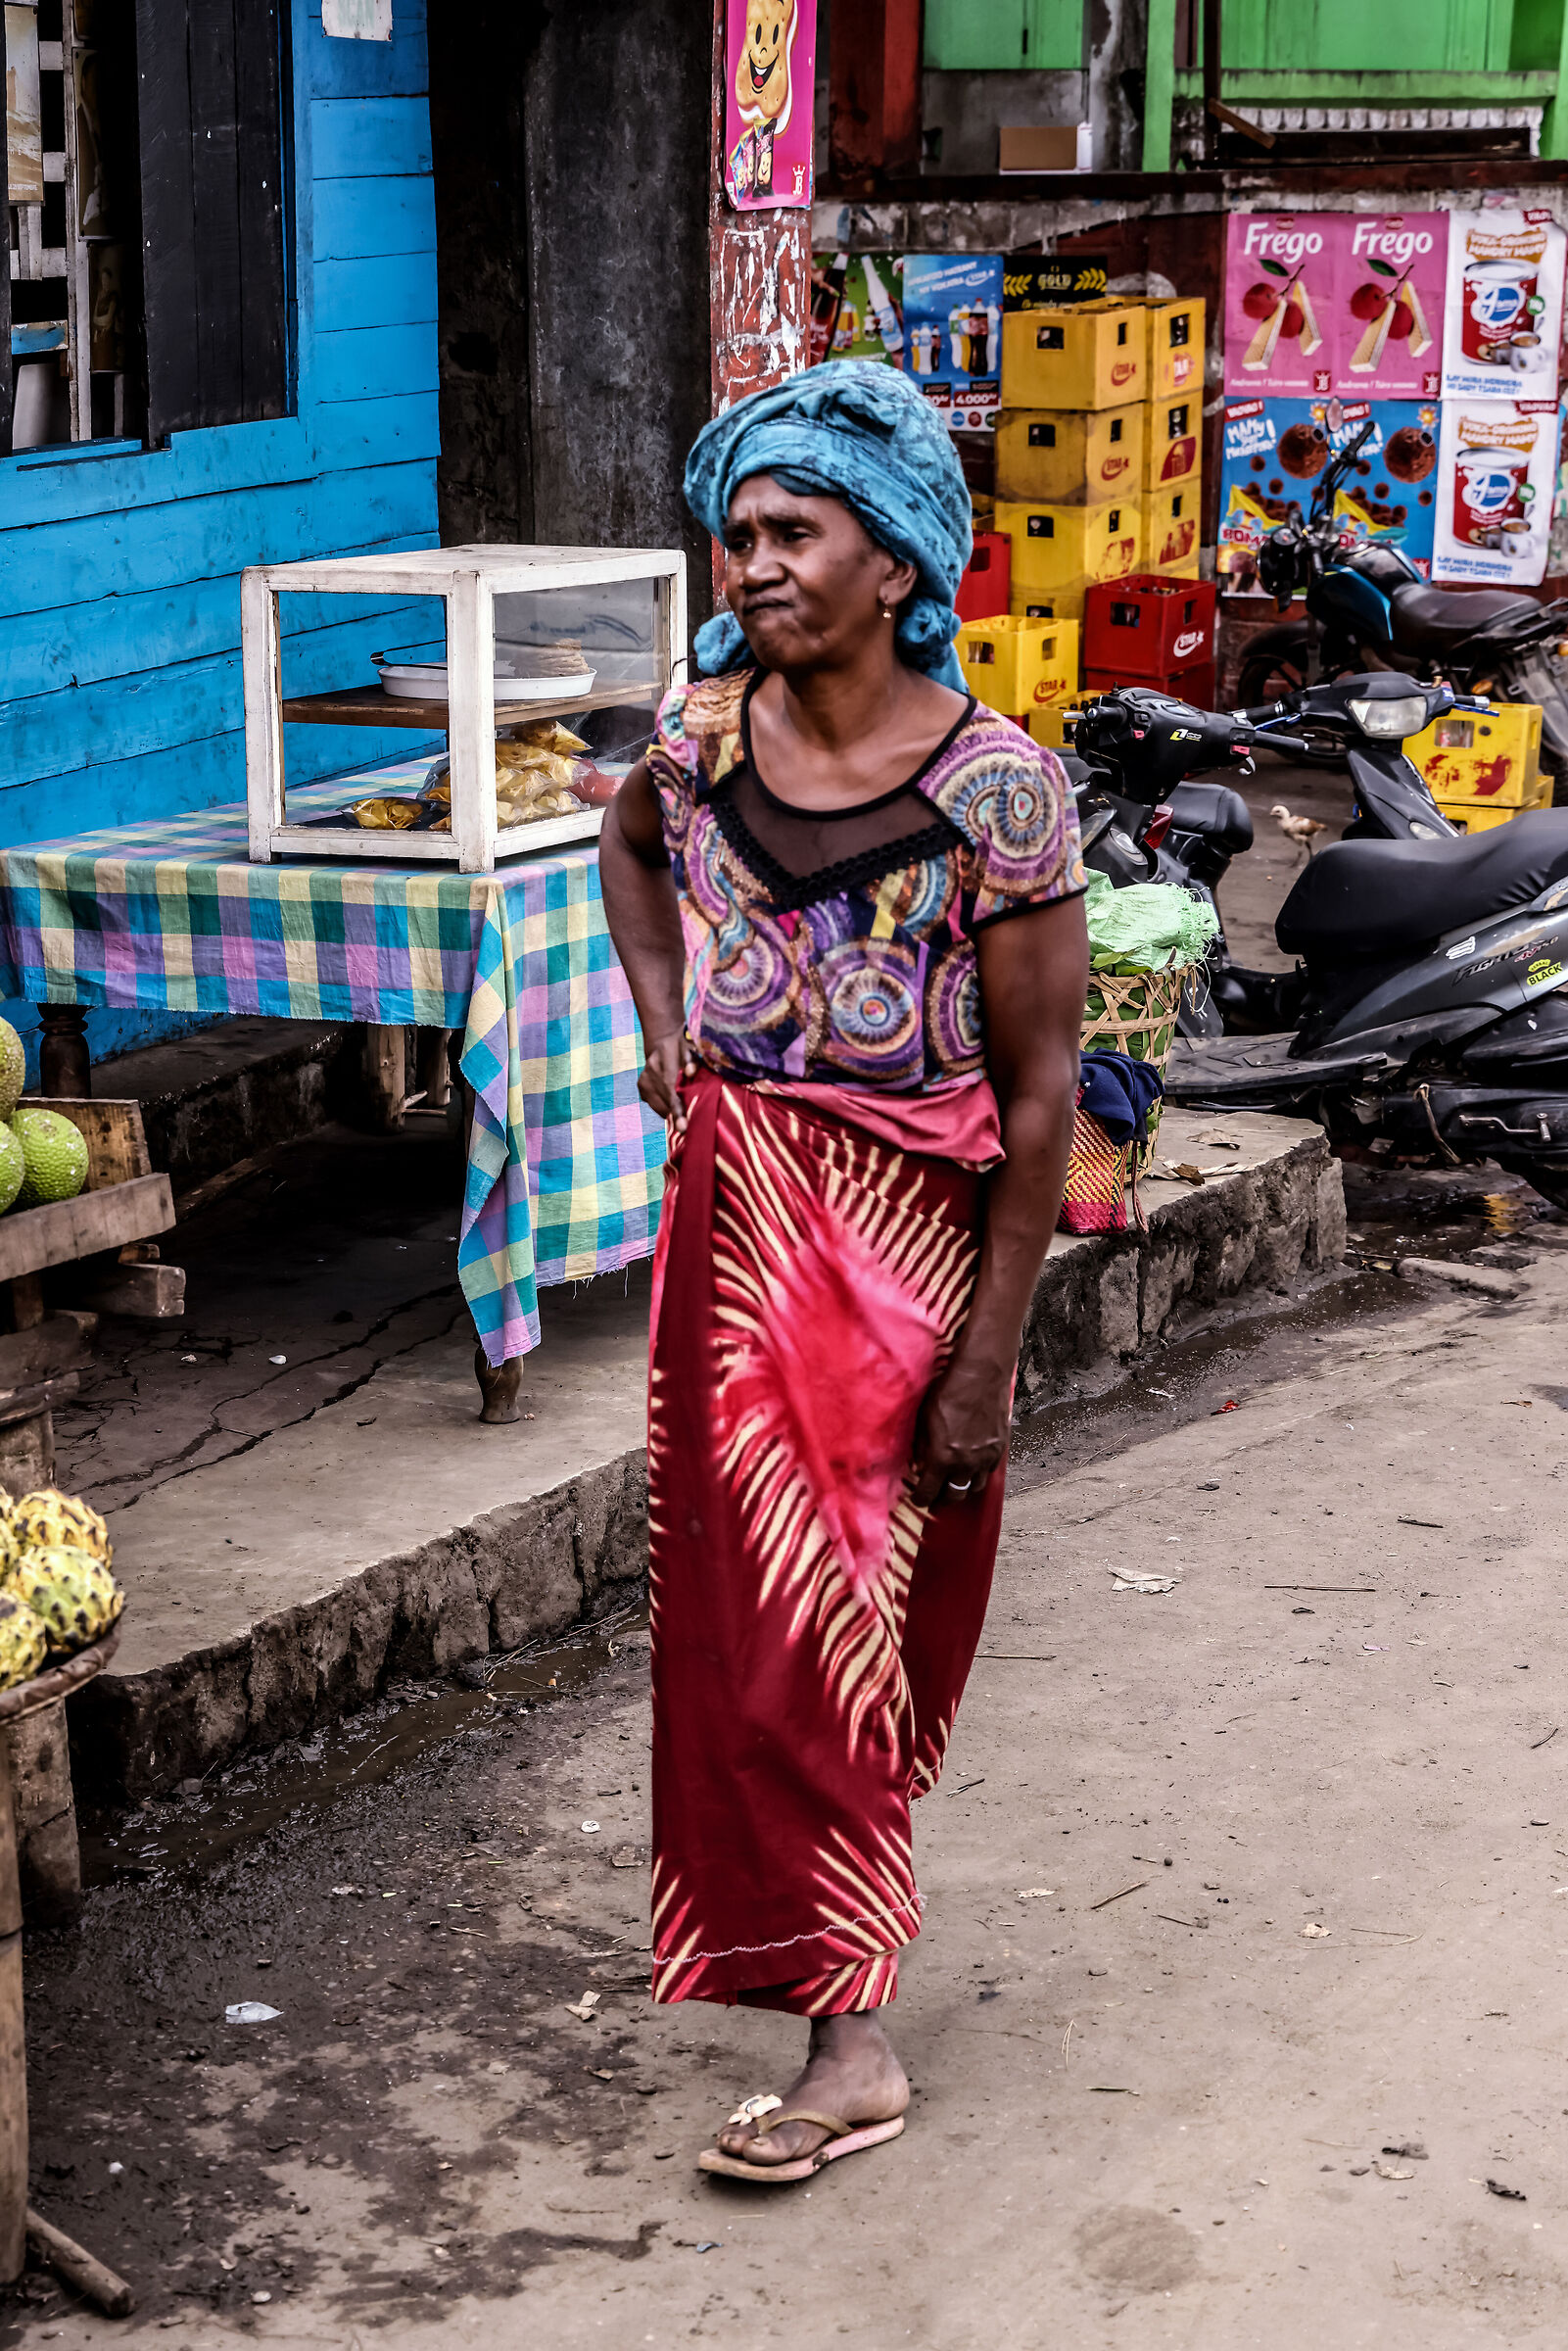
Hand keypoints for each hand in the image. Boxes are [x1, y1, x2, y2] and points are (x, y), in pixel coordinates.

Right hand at [638, 1028, 698, 1132]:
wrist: (663, 1039)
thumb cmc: (682, 1048)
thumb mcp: (690, 1050)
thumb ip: (691, 1061)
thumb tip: (691, 1072)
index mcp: (665, 1066)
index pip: (671, 1095)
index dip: (677, 1113)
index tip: (683, 1128)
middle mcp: (651, 1075)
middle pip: (665, 1104)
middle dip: (677, 1115)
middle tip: (688, 1121)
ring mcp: (644, 1081)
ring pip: (659, 1106)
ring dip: (670, 1110)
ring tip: (680, 1107)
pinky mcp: (641, 1085)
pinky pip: (654, 1103)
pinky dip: (663, 1105)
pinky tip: (670, 1098)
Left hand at [910, 1351, 1009, 1507]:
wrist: (981, 1376)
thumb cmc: (949, 1392)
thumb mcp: (923, 1419)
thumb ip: (921, 1447)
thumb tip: (919, 1465)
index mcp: (943, 1458)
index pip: (929, 1493)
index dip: (921, 1499)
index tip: (918, 1499)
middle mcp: (966, 1464)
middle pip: (954, 1496)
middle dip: (942, 1499)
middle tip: (935, 1496)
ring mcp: (985, 1458)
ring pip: (973, 1488)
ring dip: (962, 1488)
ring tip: (954, 1482)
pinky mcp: (999, 1450)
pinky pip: (988, 1472)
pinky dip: (978, 1474)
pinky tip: (971, 1466)